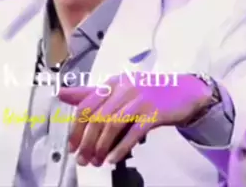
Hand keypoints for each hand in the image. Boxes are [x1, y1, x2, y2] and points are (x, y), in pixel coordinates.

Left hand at [58, 73, 212, 166]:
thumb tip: (62, 94)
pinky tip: (114, 159)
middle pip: (97, 117)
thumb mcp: (118, 90)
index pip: (86, 105)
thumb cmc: (147, 93)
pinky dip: (121, 147)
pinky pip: (133, 132)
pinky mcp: (154, 112)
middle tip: (82, 159)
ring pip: (112, 124)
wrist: (184, 91)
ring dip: (101, 147)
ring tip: (96, 162)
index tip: (72, 147)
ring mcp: (139, 99)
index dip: (76, 128)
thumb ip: (91, 94)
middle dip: (87, 141)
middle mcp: (123, 88)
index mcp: (112, 83)